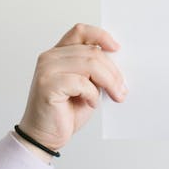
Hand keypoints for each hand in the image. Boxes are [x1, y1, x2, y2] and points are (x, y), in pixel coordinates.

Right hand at [18, 23, 126, 152]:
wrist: (45, 136)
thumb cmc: (65, 113)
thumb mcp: (86, 87)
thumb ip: (95, 71)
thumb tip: (118, 62)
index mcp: (59, 54)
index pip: (81, 32)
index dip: (101, 36)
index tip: (117, 49)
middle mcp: (50, 57)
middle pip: (92, 51)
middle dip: (114, 71)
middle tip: (122, 89)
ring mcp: (47, 70)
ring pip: (90, 64)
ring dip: (109, 82)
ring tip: (114, 96)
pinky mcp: (48, 85)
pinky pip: (81, 83)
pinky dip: (92, 95)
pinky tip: (91, 104)